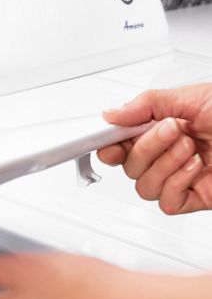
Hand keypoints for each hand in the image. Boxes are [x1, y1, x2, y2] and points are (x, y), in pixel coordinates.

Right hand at [100, 83, 211, 213]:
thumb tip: (111, 114)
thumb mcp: (192, 97)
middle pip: (127, 164)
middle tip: (172, 130)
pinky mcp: (193, 198)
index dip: (107, 141)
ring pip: (142, 185)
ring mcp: (179, 176)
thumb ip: (146, 104)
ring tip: (190, 148)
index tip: (102, 137)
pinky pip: (165, 201)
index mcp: (164, 126)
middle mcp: (168, 153)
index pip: (120, 140)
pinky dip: (176, 183)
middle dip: (147, 146)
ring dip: (164, 164)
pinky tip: (196, 167)